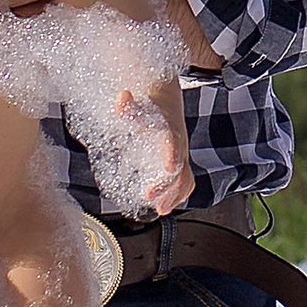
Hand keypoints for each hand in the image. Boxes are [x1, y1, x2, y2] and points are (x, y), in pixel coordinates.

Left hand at [122, 83, 191, 217]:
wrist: (166, 102)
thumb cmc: (152, 107)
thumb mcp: (137, 104)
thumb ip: (128, 105)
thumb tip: (122, 97)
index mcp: (170, 131)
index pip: (173, 144)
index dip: (172, 156)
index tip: (169, 168)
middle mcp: (179, 146)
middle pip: (180, 168)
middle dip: (168, 185)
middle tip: (150, 197)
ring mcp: (180, 157)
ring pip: (185, 179)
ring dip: (175, 196)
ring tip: (161, 209)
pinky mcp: (178, 165)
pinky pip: (184, 182)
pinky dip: (177, 196)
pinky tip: (164, 206)